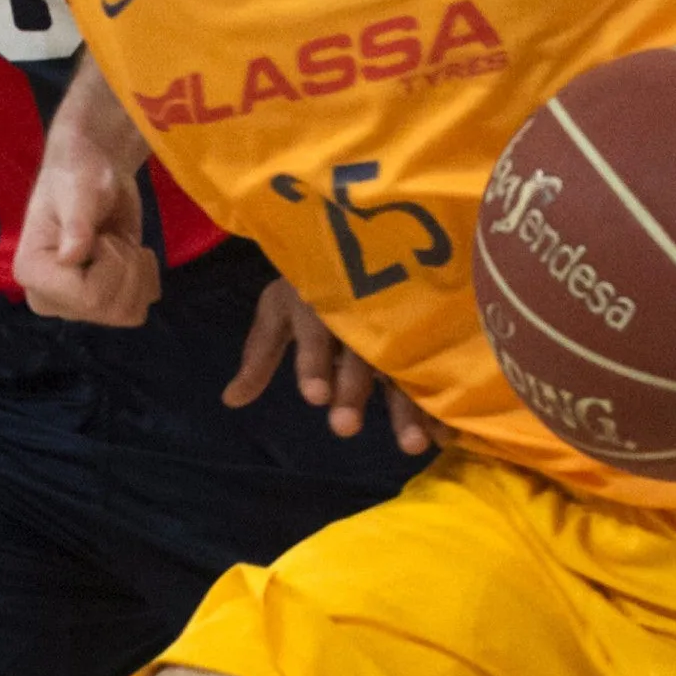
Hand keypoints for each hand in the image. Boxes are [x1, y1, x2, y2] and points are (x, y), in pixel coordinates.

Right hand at [14, 138, 158, 324]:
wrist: (95, 175)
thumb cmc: (78, 176)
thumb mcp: (79, 191)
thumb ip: (76, 222)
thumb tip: (70, 257)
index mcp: (32, 273)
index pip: (88, 298)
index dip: (110, 265)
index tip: (98, 235)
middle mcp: (50, 297)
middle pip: (110, 309)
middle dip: (125, 265)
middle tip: (109, 235)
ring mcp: (76, 305)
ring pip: (128, 314)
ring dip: (137, 272)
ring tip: (119, 243)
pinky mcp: (102, 302)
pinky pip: (140, 309)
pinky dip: (147, 279)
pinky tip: (131, 253)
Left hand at [225, 277, 429, 453]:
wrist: (363, 231)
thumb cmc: (315, 280)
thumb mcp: (282, 309)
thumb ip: (260, 356)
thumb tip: (230, 400)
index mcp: (321, 300)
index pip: (316, 332)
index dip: (314, 363)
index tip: (315, 397)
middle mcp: (362, 310)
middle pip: (360, 352)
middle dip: (353, 390)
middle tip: (344, 427)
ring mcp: (400, 319)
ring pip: (402, 363)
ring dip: (408, 406)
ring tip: (412, 445)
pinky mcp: (429, 327)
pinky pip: (435, 365)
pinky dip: (440, 402)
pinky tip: (445, 434)